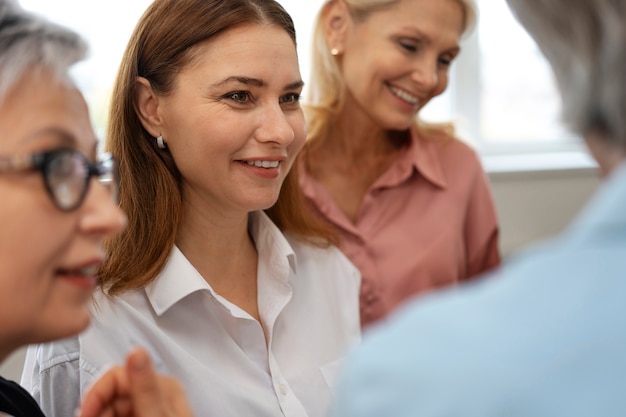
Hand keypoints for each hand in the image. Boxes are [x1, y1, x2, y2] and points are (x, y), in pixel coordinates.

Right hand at [76, 347, 193, 416]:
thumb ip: (144, 387)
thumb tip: (136, 352)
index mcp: (162, 386)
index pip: (117, 375)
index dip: (95, 394)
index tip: (84, 415)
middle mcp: (154, 396)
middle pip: (108, 397)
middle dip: (96, 413)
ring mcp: (146, 411)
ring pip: (108, 411)